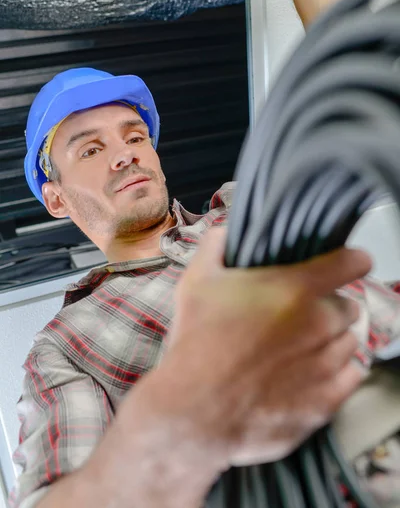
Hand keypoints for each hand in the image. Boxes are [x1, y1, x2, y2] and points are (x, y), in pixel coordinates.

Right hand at [166, 227, 370, 466]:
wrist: (195, 410)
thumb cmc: (196, 342)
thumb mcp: (197, 282)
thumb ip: (215, 246)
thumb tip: (226, 231)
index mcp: (296, 288)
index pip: (353, 262)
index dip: (352, 260)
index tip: (347, 266)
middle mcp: (321, 323)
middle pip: (349, 306)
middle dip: (328, 308)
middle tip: (299, 318)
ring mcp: (327, 364)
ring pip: (350, 342)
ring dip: (332, 341)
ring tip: (300, 350)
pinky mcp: (327, 401)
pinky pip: (352, 376)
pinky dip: (337, 373)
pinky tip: (309, 375)